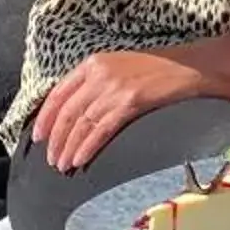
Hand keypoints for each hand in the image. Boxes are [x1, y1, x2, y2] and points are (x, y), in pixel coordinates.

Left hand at [31, 49, 195, 172]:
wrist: (191, 66)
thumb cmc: (158, 69)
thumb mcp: (120, 67)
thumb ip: (96, 83)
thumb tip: (74, 113)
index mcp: (93, 63)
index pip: (58, 93)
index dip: (45, 118)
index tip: (38, 137)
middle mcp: (99, 73)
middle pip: (67, 112)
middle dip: (56, 140)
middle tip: (51, 160)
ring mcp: (114, 87)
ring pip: (81, 124)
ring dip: (69, 148)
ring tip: (63, 166)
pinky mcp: (130, 101)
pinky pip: (100, 130)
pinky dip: (87, 147)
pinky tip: (80, 160)